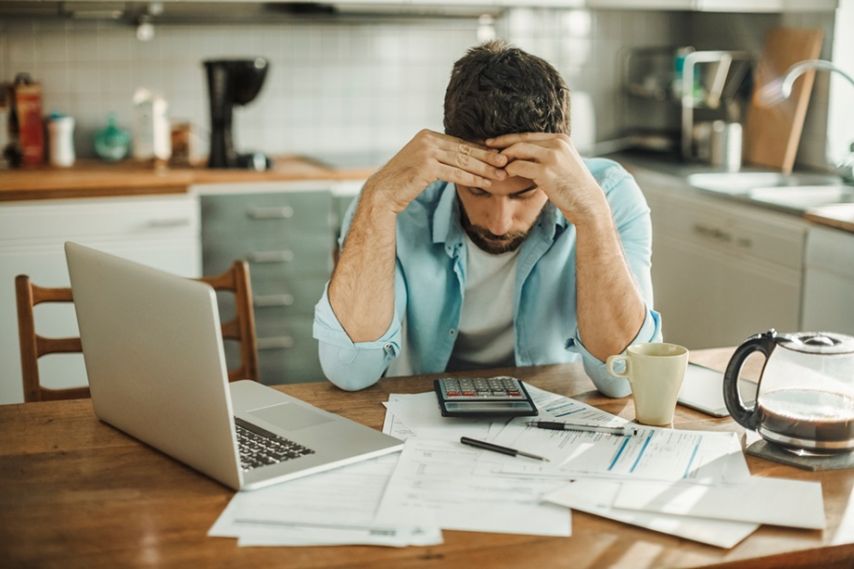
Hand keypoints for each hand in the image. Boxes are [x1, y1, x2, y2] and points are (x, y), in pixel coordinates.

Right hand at [367, 129, 508, 213]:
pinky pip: (456, 173)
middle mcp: (427, 139)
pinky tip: (485, 183)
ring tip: (501, 175)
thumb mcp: (421, 163)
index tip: (496, 156)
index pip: (459, 143)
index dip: (480, 150)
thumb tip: (459, 158)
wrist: (383, 192)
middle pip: (464, 149)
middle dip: (487, 157)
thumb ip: (438, 157)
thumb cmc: (402, 182)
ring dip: (484, 169)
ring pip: (463, 161)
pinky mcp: (427, 166)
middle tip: (506, 163)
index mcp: (427, 135)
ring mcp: (427, 151)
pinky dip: (473, 179)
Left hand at [485, 133, 608, 224]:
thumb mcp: (562, 163)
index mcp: (560, 139)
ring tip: (497, 167)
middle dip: (501, 145)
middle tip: (487, 151)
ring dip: (504, 159)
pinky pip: (519, 166)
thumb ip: (545, 154)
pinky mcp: (546, 171)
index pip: (528, 134)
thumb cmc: (571, 186)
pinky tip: (505, 176)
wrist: (587, 203)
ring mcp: (552, 156)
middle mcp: (557, 143)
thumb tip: (520, 154)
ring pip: (518, 151)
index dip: (508, 138)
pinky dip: (509, 170)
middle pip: (521, 140)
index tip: (494, 142)